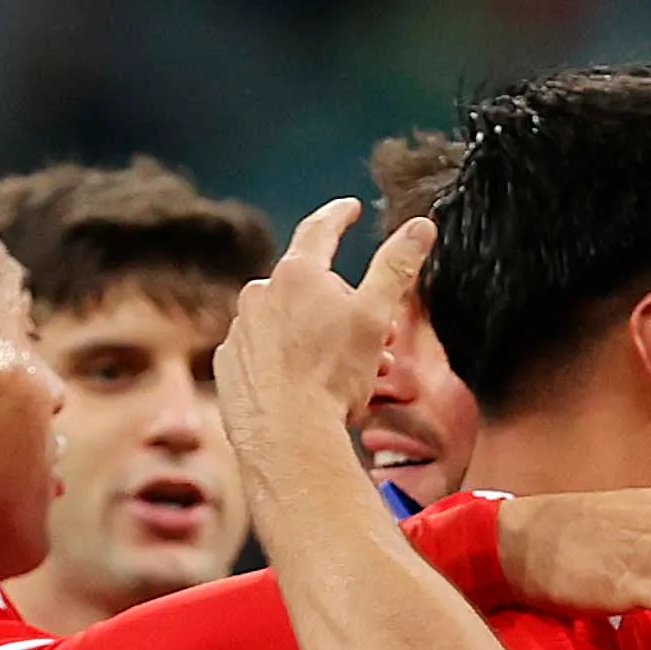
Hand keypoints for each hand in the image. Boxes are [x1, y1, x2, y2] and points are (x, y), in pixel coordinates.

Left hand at [220, 199, 431, 451]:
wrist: (286, 440)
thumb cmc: (332, 378)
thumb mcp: (375, 317)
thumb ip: (397, 267)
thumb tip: (421, 226)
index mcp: (298, 274)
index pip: (320, 229)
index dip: (340, 216)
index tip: (350, 209)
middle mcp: (260, 294)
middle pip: (307, 285)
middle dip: (339, 305)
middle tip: (370, 339)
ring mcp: (240, 329)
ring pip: (284, 321)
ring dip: (313, 336)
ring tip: (341, 373)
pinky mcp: (229, 365)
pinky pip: (260, 352)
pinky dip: (282, 361)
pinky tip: (302, 387)